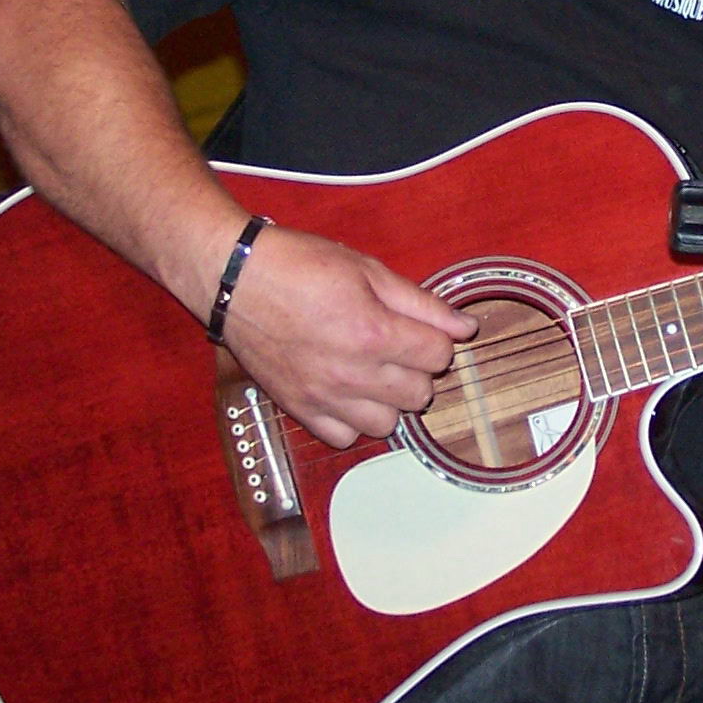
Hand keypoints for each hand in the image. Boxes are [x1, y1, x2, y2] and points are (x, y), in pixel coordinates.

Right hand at [216, 226, 476, 448]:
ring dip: (390, 400)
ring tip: (374, 371)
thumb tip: (465, 327)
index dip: (438, 339)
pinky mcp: (299, 409)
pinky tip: (348, 391)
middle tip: (398, 346)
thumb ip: (421, 303)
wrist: (236, 280)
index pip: (440, 356)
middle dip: (418, 369)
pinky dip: (353, 420)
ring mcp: (324, 396)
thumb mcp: (367, 270)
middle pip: (420, 394)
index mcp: (374, 332)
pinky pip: (344, 437)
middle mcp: (351, 373)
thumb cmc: (299, 266)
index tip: (422, 329)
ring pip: (388, 424)